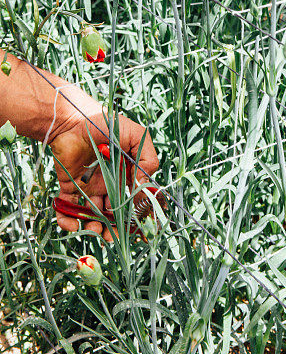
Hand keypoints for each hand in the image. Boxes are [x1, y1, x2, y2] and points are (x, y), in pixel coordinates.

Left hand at [49, 91, 158, 240]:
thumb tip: (145, 184)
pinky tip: (72, 223)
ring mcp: (88, 187)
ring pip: (92, 215)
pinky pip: (68, 208)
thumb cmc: (107, 123)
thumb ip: (147, 158)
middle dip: (114, 228)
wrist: (74, 118)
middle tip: (113, 237)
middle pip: (113, 212)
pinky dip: (68, 220)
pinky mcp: (68, 187)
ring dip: (94, 227)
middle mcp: (108, 183)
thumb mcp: (136, 135)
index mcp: (126, 174)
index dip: (135, 214)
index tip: (136, 225)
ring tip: (95, 232)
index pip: (133, 198)